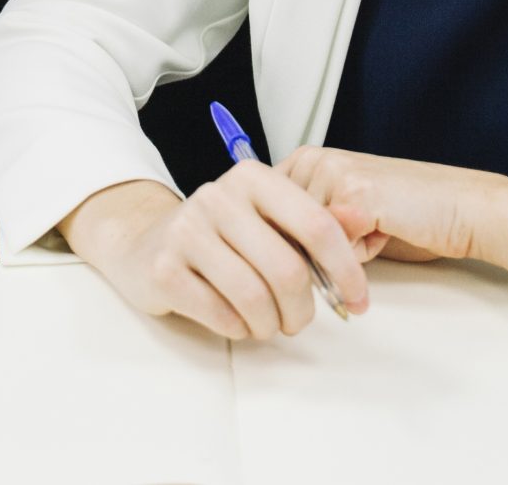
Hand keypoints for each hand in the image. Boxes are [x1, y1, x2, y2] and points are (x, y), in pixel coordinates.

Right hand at [62, 169, 371, 341]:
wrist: (144, 241)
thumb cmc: (221, 237)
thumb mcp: (268, 219)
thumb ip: (317, 223)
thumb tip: (363, 218)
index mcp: (252, 178)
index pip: (315, 224)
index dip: (345, 269)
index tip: (357, 301)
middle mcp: (217, 196)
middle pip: (286, 269)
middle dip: (302, 309)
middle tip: (298, 321)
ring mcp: (186, 231)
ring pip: (254, 297)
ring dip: (270, 324)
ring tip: (266, 324)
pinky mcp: (164, 269)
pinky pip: (222, 315)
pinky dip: (239, 329)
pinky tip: (236, 320)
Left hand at [275, 146, 507, 286]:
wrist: (460, 209)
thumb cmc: (407, 217)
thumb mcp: (344, 219)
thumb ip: (304, 229)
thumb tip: (269, 258)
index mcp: (307, 160)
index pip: (264, 217)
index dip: (290, 244)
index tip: (323, 242)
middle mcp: (314, 159)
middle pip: (280, 233)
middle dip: (317, 250)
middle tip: (363, 228)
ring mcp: (332, 174)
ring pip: (307, 245)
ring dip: (341, 252)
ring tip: (376, 226)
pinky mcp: (354, 193)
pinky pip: (336, 251)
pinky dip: (361, 255)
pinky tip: (386, 228)